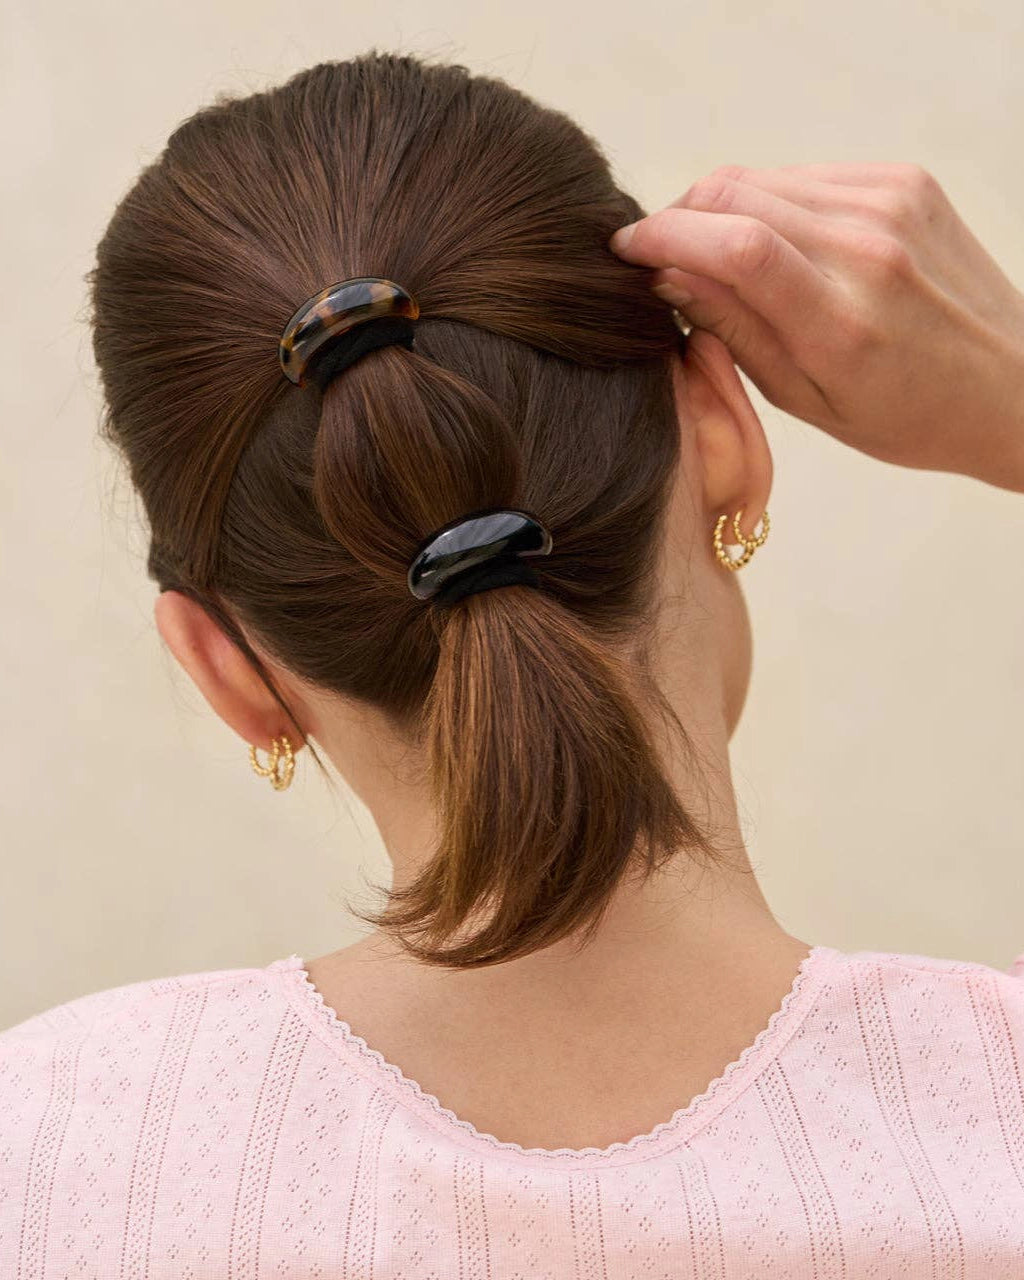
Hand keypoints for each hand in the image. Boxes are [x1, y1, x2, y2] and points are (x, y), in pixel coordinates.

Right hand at [609, 163, 1023, 492]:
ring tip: (714, 257)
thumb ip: (736, 333)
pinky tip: (775, 245)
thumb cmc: (909, 415)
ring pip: (765, 179)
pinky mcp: (905, 181)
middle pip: (737, 195)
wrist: (1011, 385)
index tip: (627, 250)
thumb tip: (668, 277)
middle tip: (659, 255)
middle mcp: (869, 249)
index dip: (664, 236)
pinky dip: (771, 202)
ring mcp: (892, 205)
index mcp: (843, 321)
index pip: (733, 245)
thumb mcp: (808, 401)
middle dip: (680, 218)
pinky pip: (806, 176)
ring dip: (720, 209)